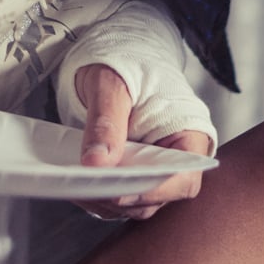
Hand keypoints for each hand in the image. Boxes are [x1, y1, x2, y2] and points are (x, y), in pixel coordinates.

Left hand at [75, 62, 211, 220]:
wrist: (117, 61)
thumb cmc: (125, 64)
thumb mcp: (112, 85)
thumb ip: (106, 121)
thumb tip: (96, 162)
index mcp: (189, 136)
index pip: (184, 178)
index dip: (155, 190)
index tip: (121, 192)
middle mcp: (176, 161)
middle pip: (157, 197)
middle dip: (121, 197)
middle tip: (85, 187)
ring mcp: (153, 172)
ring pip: (135, 203)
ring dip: (105, 200)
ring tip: (75, 185)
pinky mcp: (132, 176)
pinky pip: (117, 198)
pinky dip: (96, 196)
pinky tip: (75, 184)